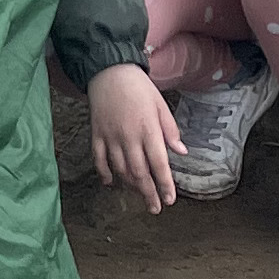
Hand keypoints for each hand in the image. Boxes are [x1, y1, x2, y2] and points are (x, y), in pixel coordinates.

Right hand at [87, 65, 180, 211]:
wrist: (109, 70)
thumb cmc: (139, 87)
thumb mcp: (161, 105)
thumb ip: (170, 130)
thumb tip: (181, 152)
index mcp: (148, 130)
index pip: (159, 164)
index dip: (164, 184)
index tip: (170, 199)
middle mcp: (129, 137)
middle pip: (139, 173)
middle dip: (148, 193)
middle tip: (155, 208)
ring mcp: (111, 137)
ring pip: (120, 169)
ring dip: (130, 185)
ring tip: (139, 194)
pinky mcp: (97, 134)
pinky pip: (99, 159)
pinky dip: (104, 173)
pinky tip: (110, 183)